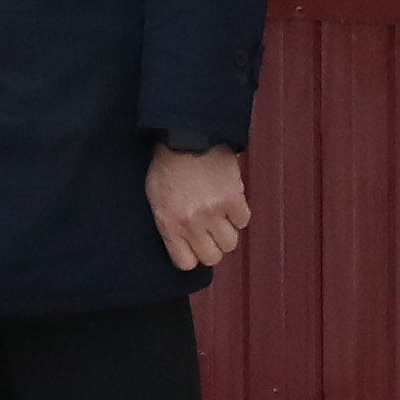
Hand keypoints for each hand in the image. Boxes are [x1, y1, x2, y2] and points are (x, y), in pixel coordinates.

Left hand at [147, 142, 247, 273]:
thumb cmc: (167, 165)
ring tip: (220, 216)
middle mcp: (192, 223)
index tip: (194, 246)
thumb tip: (182, 244)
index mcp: (169, 225)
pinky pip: (243, 221)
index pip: (186, 263)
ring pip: (230, 243)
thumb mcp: (155, 199)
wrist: (187, 136)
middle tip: (210, 232)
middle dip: (211, 247)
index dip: (192, 256)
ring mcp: (214, 212)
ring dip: (227, 232)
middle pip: (211, 257)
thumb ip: (168, 225)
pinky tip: (229, 202)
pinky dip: (238, 214)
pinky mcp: (234, 199)